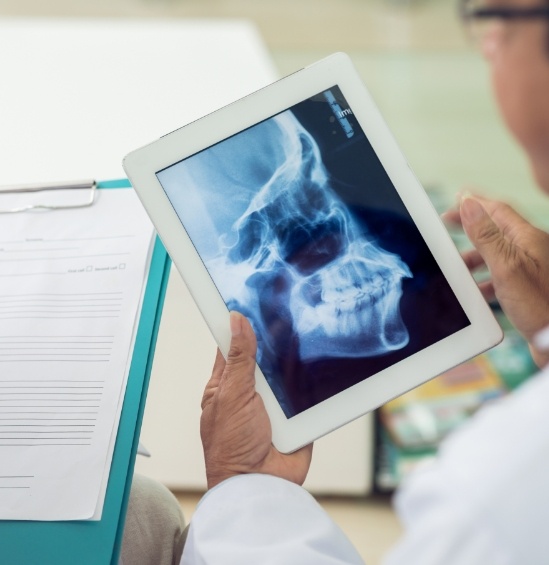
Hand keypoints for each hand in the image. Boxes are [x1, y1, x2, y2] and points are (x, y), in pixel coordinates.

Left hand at [200, 311, 312, 488]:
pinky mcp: (294, 415)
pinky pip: (305, 392)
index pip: (232, 344)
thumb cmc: (230, 448)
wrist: (259, 486)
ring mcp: (273, 402)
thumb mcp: (231, 395)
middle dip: (275, 340)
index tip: (252, 299)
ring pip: (287, 371)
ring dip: (294, 361)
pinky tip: (320, 362)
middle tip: (288, 310)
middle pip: (265, 354)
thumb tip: (236, 321)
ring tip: (307, 330)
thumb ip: (238, 358)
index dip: (240, 324)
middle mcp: (250, 390)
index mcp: (226, 383)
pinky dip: (311, 382)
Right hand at [446, 195, 548, 366]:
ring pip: (497, 255)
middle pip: (497, 231)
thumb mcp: (506, 267)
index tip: (456, 199)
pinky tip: (477, 290)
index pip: (497, 211)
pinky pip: (502, 276)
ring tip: (458, 265)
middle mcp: (532, 251)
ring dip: (476, 257)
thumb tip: (469, 204)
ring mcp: (532, 270)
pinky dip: (485, 279)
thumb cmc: (540, 306)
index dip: (475, 203)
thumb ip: (486, 236)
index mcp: (528, 239)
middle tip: (450, 226)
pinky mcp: (530, 290)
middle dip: (472, 229)